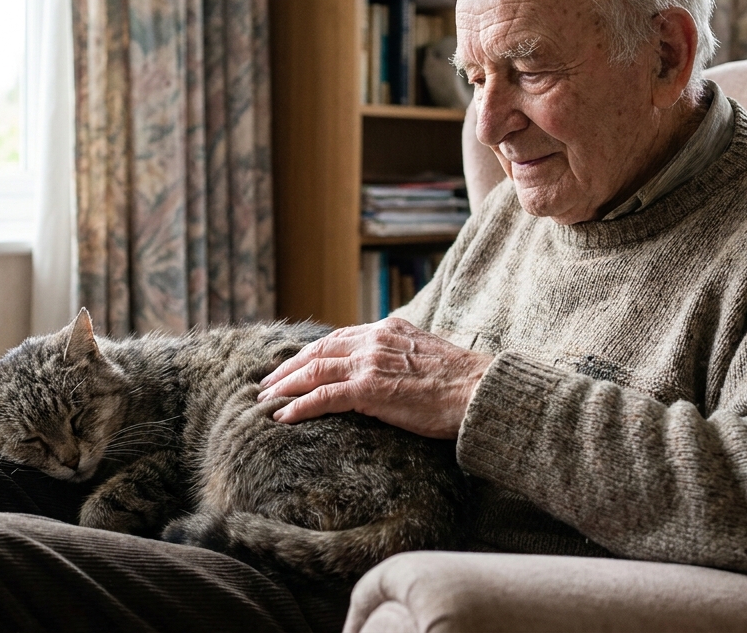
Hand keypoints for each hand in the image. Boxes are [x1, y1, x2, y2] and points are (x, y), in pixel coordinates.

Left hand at [257, 318, 493, 438]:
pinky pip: (322, 396)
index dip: (311, 352)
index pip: (338, 337)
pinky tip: (283, 417)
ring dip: (285, 386)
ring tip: (267, 400)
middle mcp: (375, 340)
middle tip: (268, 383)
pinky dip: (299, 406)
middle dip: (289, 367)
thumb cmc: (463, 383)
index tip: (294, 365)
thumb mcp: (428, 357)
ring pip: (314, 370)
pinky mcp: (370, 388)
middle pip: (318, 350)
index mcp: (389, 329)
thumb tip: (391, 375)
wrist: (480, 392)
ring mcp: (370, 363)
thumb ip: (402, 359)